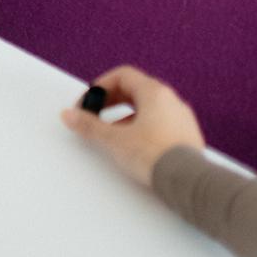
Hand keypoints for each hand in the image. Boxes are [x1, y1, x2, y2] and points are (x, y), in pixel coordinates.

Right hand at [60, 66, 205, 187]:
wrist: (187, 181)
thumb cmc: (153, 154)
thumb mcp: (114, 139)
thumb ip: (90, 125)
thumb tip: (69, 115)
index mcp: (155, 92)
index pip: (123, 75)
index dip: (101, 87)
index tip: (88, 103)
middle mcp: (171, 100)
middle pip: (136, 90)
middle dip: (111, 101)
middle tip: (95, 115)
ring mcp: (181, 118)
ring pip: (148, 108)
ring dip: (126, 116)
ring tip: (112, 134)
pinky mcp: (186, 136)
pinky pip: (160, 123)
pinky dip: (142, 127)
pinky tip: (133, 146)